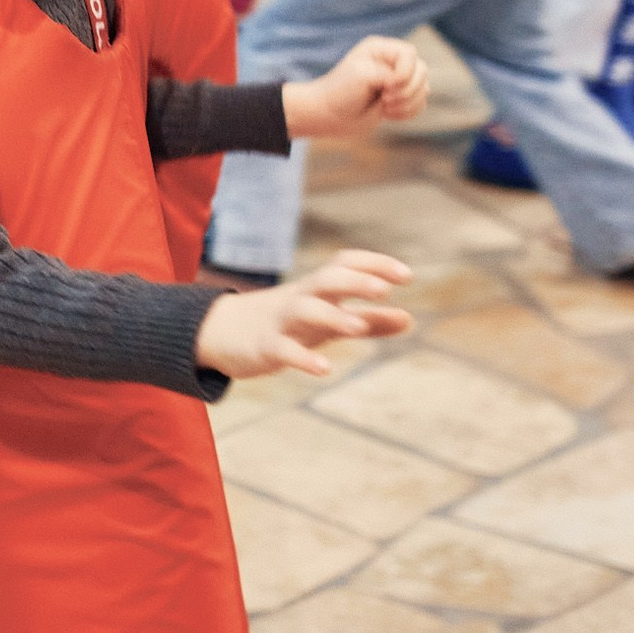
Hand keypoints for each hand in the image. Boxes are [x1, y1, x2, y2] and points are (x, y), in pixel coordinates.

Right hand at [193, 251, 414, 377]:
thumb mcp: (329, 321)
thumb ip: (370, 320)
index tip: (406, 276)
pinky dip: (303, 357)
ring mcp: (281, 321)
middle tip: (384, 290)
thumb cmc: (288, 324)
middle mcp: (301, 298)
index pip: (345, 264)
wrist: (223, 334)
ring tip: (359, 326)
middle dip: (355, 282)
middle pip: (326, 279)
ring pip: (306, 310)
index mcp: (318, 289)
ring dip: (333, 316)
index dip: (375, 264)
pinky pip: (283, 349)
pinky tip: (325, 369)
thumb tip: (410, 319)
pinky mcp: (264, 347)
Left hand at [284, 36, 430, 137]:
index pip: (410, 54)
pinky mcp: (399, 98)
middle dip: (407, 90)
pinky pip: (420, 104)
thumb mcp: (363, 75)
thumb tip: (408, 83)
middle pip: (422, 70)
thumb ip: (389, 73)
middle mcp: (390, 62)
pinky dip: (408, 112)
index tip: (386, 86)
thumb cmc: (340, 92)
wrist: (328, 116)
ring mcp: (397, 81)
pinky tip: (388, 115)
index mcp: (380, 49)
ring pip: (424, 89)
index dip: (404, 73)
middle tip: (385, 98)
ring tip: (385, 107)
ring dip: (407, 103)